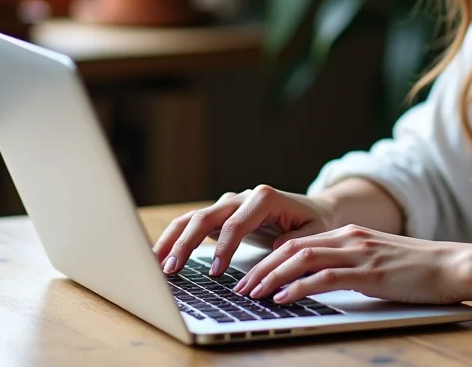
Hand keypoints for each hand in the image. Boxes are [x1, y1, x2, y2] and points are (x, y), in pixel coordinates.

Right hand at [152, 185, 338, 275]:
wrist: (316, 210)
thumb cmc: (315, 223)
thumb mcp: (313, 234)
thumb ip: (292, 245)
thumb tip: (270, 258)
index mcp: (263, 198)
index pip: (235, 223)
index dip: (223, 248)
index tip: (215, 272)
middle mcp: (241, 197)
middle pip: (206, 217)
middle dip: (186, 243)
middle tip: (172, 268)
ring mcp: (227, 205)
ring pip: (192, 218)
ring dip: (173, 240)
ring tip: (156, 263)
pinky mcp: (220, 216)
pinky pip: (192, 225)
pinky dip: (175, 238)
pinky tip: (160, 255)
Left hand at [232, 224, 468, 305]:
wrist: (452, 266)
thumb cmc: (417, 270)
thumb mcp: (377, 261)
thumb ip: (350, 265)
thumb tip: (320, 282)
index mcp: (349, 234)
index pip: (297, 242)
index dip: (269, 259)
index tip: (250, 276)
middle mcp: (349, 238)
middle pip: (292, 248)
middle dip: (261, 268)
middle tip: (241, 288)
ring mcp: (359, 253)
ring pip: (301, 259)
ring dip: (272, 277)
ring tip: (252, 294)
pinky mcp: (368, 272)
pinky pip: (325, 277)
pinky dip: (298, 287)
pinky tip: (282, 298)